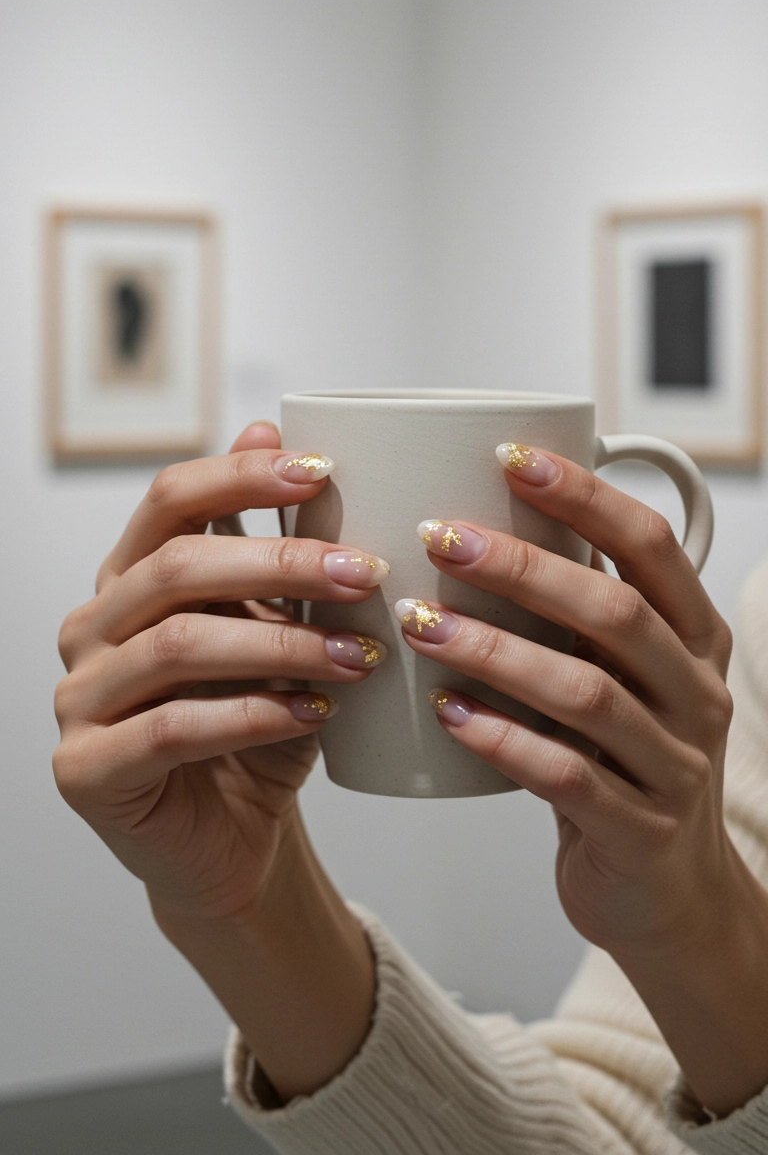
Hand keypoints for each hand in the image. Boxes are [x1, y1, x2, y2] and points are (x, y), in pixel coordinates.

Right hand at [53, 421, 388, 929]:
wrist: (235, 841)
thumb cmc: (258, 725)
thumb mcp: (277, 627)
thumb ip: (269, 542)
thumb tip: (270, 422)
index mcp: (129, 578)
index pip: (171, 498)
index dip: (243, 475)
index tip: (325, 471)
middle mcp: (90, 627)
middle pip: (177, 568)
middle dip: (282, 563)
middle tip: (367, 573)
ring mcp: (78, 699)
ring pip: (178, 646)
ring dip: (281, 644)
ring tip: (358, 655)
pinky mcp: (86, 770)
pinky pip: (172, 728)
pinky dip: (252, 716)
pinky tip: (315, 714)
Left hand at [397, 447, 767, 1113]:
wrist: (668, 890)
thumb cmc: (622, 756)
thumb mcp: (620, 675)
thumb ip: (578, 613)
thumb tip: (479, 519)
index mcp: (695, 636)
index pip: (651, 545)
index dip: (584, 495)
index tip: (509, 457)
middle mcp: (697, 692)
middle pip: (614, 612)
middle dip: (521, 567)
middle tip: (438, 536)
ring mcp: (675, 766)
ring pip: (586, 694)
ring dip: (495, 650)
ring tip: (421, 623)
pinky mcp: (639, 831)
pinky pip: (566, 777)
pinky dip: (502, 740)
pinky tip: (448, 714)